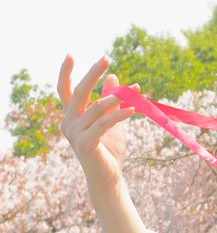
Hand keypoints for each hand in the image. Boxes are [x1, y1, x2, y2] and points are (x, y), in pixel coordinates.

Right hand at [58, 56, 137, 189]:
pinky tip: (132, 110)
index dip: (66, 72)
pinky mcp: (85, 144)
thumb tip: (113, 78)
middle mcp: (68, 122)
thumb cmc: (109, 149)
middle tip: (105, 58)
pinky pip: (104, 123)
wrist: (108, 177)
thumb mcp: (111, 120)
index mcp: (71, 116)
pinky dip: (119, 115)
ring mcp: (75, 134)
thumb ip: (110, 100)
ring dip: (116, 98)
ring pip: (96, 107)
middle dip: (92, 74)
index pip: (65, 90)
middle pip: (79, 92)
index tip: (71, 54)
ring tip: (134, 91)